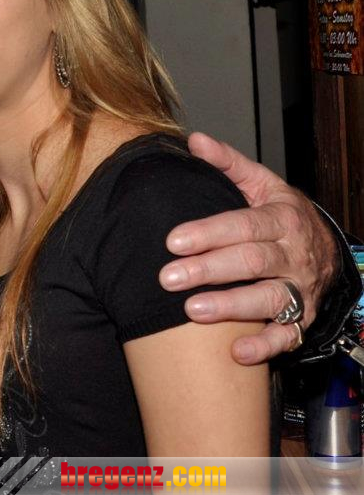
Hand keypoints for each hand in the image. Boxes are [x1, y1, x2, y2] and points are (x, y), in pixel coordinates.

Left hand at [158, 133, 338, 364]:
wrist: (327, 248)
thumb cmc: (281, 213)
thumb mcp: (261, 183)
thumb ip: (228, 163)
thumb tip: (194, 140)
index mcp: (281, 218)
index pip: (243, 225)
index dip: (208, 233)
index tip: (172, 240)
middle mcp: (293, 254)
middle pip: (251, 262)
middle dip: (208, 270)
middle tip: (167, 278)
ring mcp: (300, 288)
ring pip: (269, 299)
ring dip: (231, 306)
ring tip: (192, 311)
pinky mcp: (304, 319)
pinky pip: (288, 336)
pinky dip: (264, 346)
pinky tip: (236, 353)